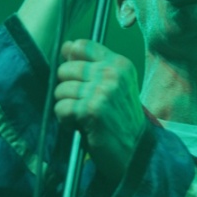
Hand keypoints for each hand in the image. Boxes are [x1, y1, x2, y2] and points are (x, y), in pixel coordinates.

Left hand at [54, 39, 146, 182]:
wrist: (136, 151)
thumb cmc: (121, 120)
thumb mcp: (114, 86)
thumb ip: (92, 65)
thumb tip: (66, 47)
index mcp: (120, 64)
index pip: (80, 46)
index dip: (72, 63)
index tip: (80, 80)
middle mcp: (112, 74)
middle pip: (65, 69)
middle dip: (68, 90)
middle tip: (84, 105)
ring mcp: (102, 91)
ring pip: (60, 90)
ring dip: (67, 107)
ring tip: (84, 117)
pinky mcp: (92, 110)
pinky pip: (61, 108)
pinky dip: (66, 120)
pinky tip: (81, 126)